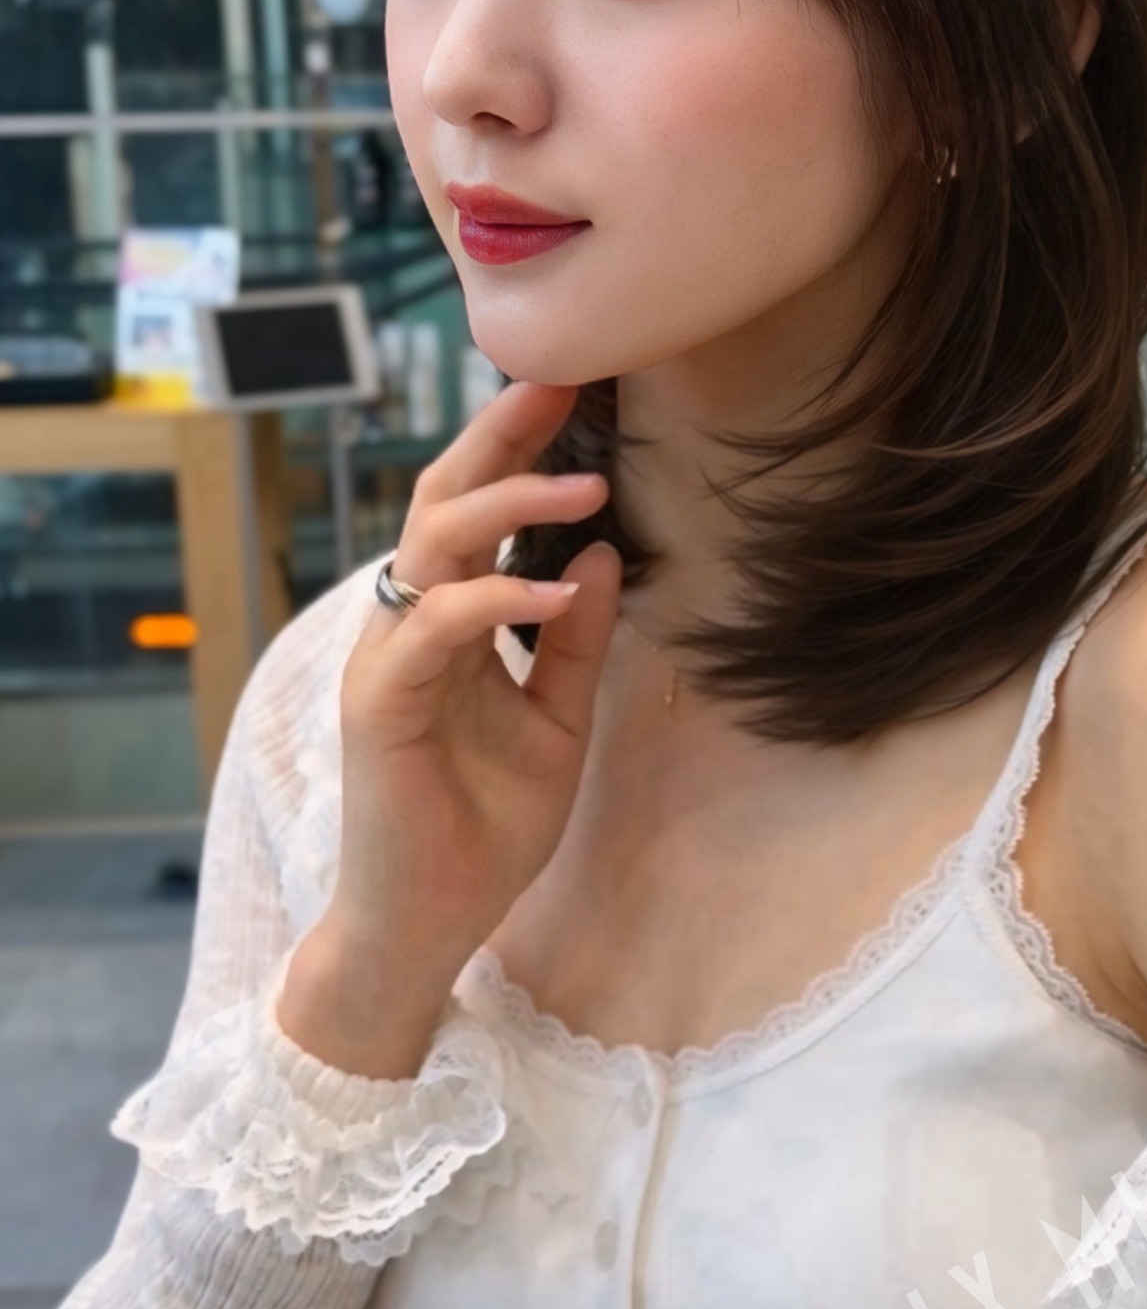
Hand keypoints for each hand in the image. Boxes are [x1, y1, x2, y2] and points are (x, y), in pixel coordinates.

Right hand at [277, 380, 620, 1074]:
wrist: (428, 927)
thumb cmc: (483, 827)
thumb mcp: (557, 722)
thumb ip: (574, 641)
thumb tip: (602, 553)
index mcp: (450, 622)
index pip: (475, 511)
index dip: (515, 449)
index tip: (569, 390)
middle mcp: (410, 624)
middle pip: (442, 500)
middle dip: (499, 437)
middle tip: (559, 380)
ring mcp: (390, 659)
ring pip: (432, 544)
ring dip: (510, 503)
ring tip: (587, 484)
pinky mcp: (381, 704)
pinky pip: (438, 627)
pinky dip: (499, 601)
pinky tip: (559, 592)